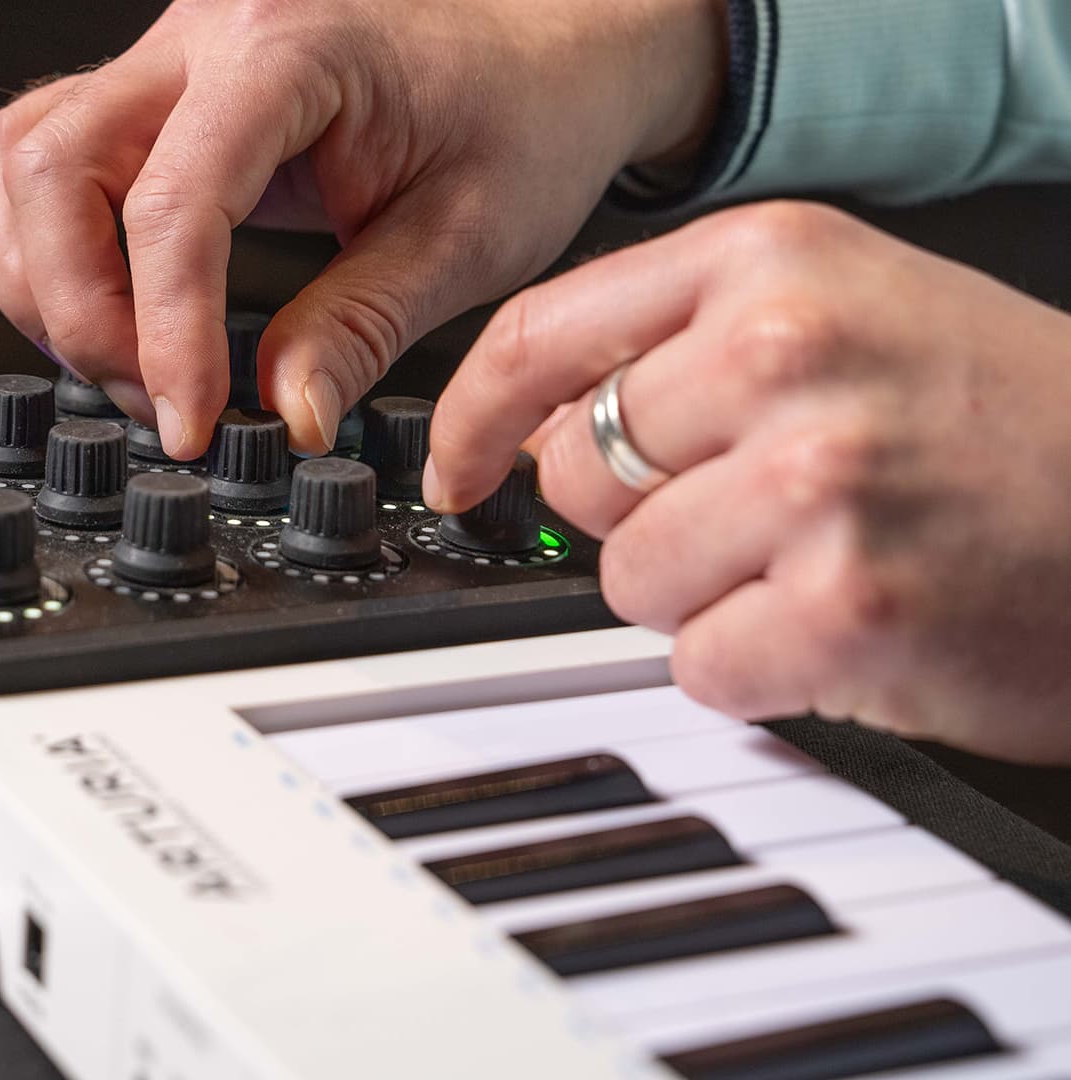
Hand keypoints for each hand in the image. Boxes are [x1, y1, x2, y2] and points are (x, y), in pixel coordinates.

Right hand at [0, 0, 724, 456]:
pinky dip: (50, 246)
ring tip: (131, 365)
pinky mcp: (155, 92)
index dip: (165, 335)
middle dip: (78, 310)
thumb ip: (361, 329)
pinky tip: (114, 310)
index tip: (191, 424)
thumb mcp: (469, 237)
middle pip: (47, 166)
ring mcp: (166, 55)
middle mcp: (203, 32)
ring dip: (45, 280)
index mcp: (289, 46)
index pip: (173, 204)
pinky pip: (43, 156)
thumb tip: (285, 417)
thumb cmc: (523, 113)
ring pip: (19, 157)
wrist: (548, 47)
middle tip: (157, 402)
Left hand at [426, 201, 1070, 762]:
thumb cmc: (1014, 421)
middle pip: (574, 472)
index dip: (473, 416)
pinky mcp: (846, 608)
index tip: (457, 466)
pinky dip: (758, 670)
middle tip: (756, 514)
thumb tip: (527, 418)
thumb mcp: (853, 311)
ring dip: (704, 598)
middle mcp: (785, 352)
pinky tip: (845, 625)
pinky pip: (698, 665)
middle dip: (639, 515)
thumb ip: (685, 341)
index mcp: (773, 261)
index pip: (541, 336)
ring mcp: (816, 481)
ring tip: (821, 561)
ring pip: (626, 579)